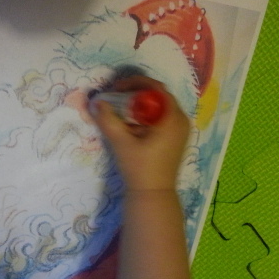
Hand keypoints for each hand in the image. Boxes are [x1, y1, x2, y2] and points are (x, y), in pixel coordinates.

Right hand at [91, 75, 190, 191]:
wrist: (153, 194)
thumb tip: (97, 102)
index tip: (116, 89)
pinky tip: (132, 124)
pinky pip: (162, 117)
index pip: (156, 88)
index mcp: (172, 118)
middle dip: (136, 93)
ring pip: (160, 106)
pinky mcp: (176, 137)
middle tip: (117, 97)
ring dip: (141, 104)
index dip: (135, 83)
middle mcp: (181, 120)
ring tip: (122, 109)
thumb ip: (108, 120)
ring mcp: (181, 129)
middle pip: (158, 95)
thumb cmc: (140, 168)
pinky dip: (147, 115)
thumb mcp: (121, 143)